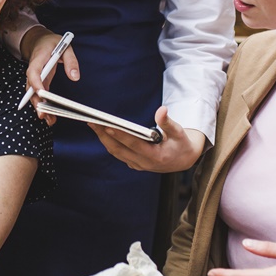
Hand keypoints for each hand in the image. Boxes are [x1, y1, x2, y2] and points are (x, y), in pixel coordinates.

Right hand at [20, 27, 79, 125]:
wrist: (40, 40)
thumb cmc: (53, 42)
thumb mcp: (65, 46)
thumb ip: (71, 60)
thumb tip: (75, 77)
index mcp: (38, 58)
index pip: (33, 72)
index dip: (36, 83)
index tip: (42, 93)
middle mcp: (33, 70)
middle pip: (30, 88)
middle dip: (36, 102)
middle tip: (43, 114)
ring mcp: (35, 77)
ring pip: (33, 94)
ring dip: (39, 107)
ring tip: (49, 120)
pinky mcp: (39, 82)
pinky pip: (38, 95)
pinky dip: (43, 105)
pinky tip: (49, 116)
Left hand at [91, 107, 205, 171]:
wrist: (184, 160)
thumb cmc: (181, 143)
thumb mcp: (179, 132)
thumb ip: (168, 122)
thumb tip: (161, 109)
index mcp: (156, 156)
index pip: (134, 145)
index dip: (120, 136)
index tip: (108, 125)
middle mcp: (145, 163)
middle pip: (119, 149)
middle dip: (104, 135)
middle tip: (92, 121)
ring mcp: (138, 165)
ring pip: (116, 152)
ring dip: (103, 138)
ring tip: (93, 124)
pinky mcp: (135, 164)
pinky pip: (119, 154)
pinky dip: (109, 143)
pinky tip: (102, 132)